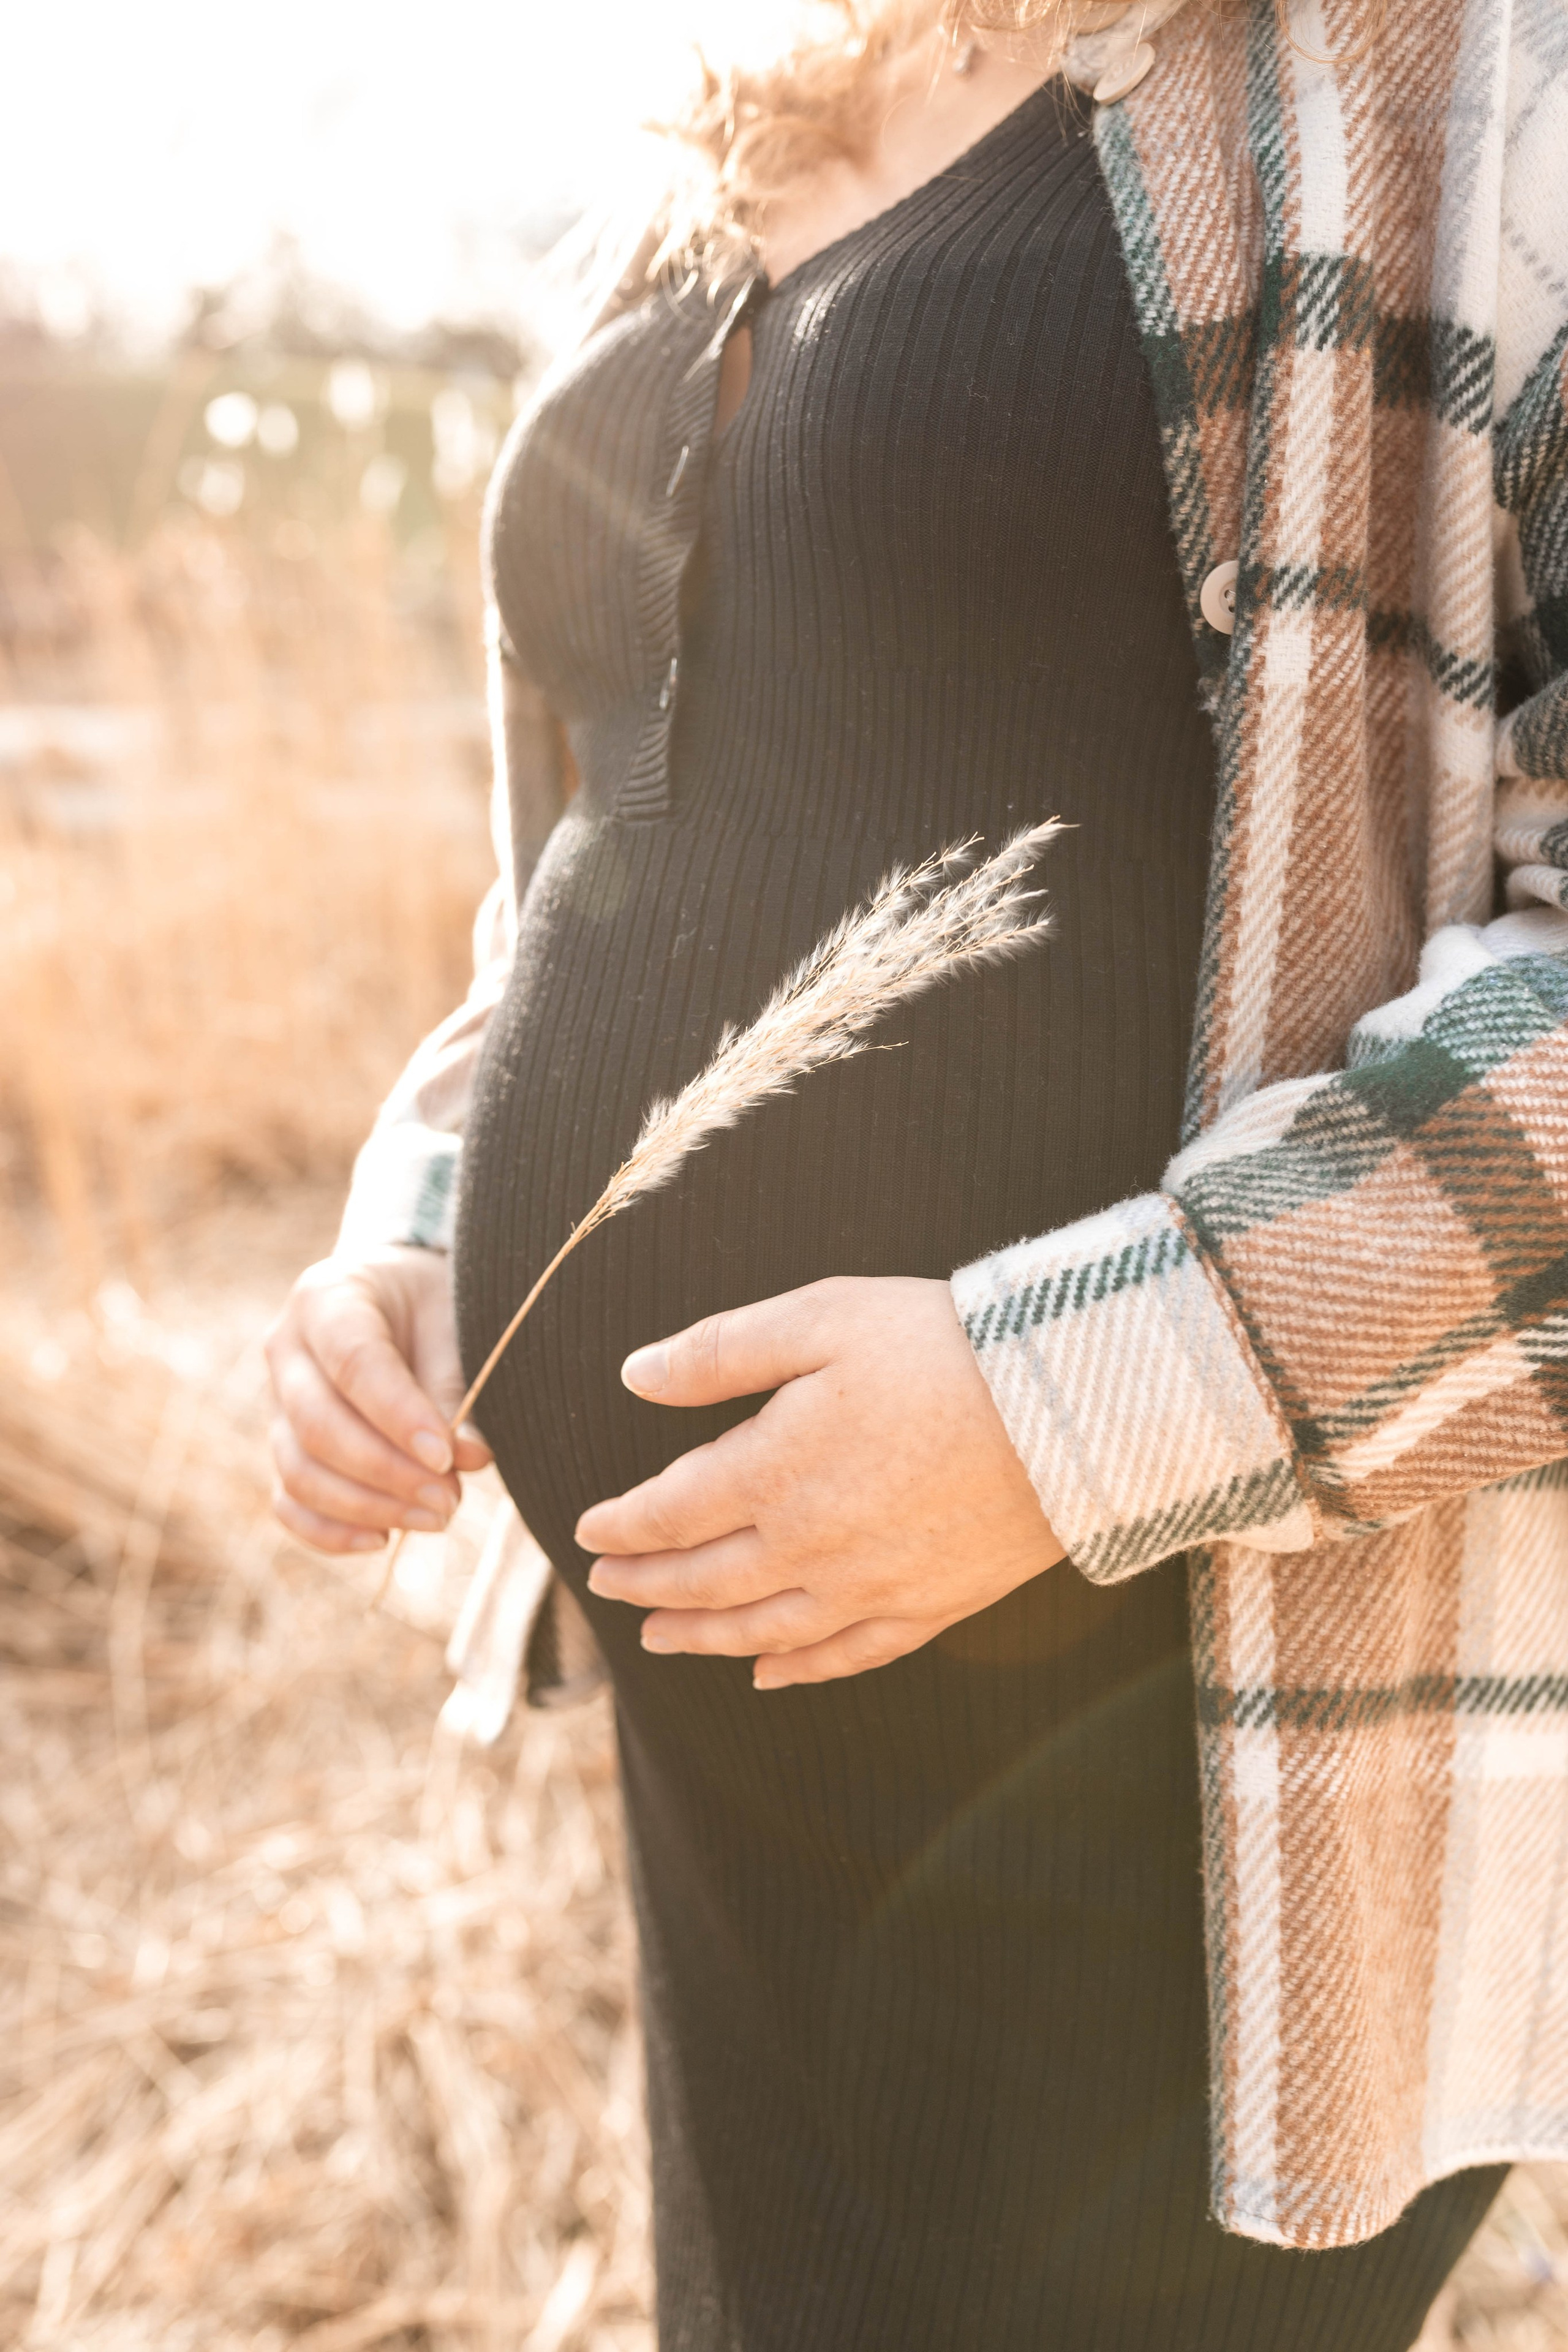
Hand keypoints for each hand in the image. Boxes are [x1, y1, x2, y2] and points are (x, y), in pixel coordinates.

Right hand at [264, 1247, 491, 1553]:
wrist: (401, 1296)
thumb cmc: (431, 1304)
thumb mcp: (452, 1322)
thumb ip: (456, 1387)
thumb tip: (471, 1458)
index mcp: (326, 1299)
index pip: (353, 1363)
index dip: (398, 1416)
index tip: (447, 1456)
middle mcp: (286, 1350)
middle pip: (318, 1426)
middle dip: (387, 1473)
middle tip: (451, 1498)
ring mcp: (276, 1404)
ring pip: (299, 1472)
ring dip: (367, 1507)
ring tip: (436, 1516)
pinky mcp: (285, 1448)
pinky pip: (289, 1502)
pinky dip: (330, 1531)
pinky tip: (384, 1538)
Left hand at [576, 1276, 1063, 1688]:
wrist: (1073, 1406)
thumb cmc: (943, 1345)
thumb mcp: (822, 1318)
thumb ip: (722, 1351)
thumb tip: (635, 1374)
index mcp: (773, 1472)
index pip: (670, 1514)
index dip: (622, 1525)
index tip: (586, 1528)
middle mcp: (810, 1547)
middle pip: (705, 1581)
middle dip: (646, 1585)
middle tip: (603, 1585)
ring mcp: (872, 1587)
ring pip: (762, 1631)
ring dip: (701, 1637)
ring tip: (659, 1638)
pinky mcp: (931, 1606)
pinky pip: (847, 1656)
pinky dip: (797, 1671)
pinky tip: (767, 1674)